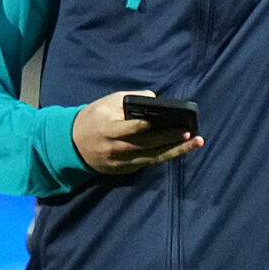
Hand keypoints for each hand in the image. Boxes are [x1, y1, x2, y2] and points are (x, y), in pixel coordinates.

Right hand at [72, 91, 203, 174]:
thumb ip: (131, 99)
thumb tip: (156, 101)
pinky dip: (164, 155)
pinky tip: (181, 149)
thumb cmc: (94, 118)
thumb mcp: (107, 103)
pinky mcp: (124, 170)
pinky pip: (147, 163)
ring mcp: (119, 162)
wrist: (73, 144)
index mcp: (106, 129)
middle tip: (189, 132)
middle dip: (168, 139)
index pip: (124, 130)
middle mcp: (113, 148)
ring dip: (174, 151)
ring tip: (195, 142)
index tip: (154, 123)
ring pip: (150, 158)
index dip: (138, 127)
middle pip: (144, 145)